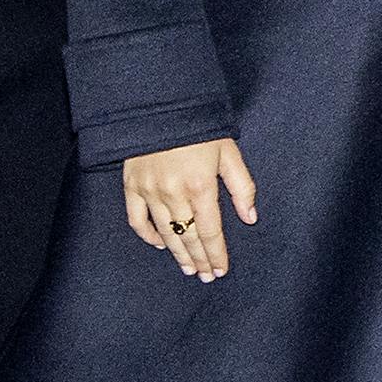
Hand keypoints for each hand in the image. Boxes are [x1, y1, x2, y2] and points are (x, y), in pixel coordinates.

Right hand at [124, 138, 257, 280]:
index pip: (210, 232)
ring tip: (188, 268)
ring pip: (165, 233)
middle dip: (199, 259)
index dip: (216, 254)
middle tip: (206, 276)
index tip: (221, 270)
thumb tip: (250, 217)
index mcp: (200, 186)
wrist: (160, 105)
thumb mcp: (229, 152)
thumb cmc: (199, 127)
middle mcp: (174, 194)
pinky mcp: (131, 186)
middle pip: (188, 237)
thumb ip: (241, 187)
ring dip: (177, 254)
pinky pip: (137, 220)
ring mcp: (149, 191)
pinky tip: (161, 244)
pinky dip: (148, 235)